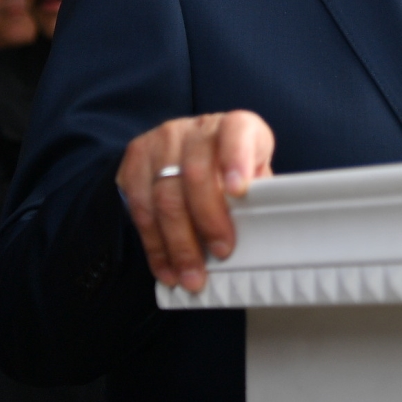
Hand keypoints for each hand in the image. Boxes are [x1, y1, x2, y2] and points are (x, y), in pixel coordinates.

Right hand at [117, 111, 273, 292]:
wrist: (188, 152)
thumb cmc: (230, 170)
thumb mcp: (253, 175)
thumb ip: (258, 195)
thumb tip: (265, 233)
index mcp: (235, 125)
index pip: (237, 132)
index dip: (237, 159)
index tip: (240, 190)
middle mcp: (196, 128)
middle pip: (196, 174)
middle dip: (208, 221)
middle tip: (220, 254)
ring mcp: (162, 140)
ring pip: (165, 196)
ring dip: (179, 244)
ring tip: (191, 275)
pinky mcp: (136, 158)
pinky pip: (140, 208)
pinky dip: (155, 245)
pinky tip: (167, 267)